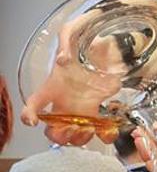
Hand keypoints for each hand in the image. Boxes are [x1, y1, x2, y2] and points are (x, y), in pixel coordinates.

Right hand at [21, 15, 122, 145]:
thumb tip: (63, 58)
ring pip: (75, 137)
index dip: (28, 114)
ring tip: (89, 129)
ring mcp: (83, 109)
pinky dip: (105, 136)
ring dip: (80, 139)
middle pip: (53, 130)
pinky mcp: (101, 111)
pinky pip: (101, 133)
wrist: (112, 48)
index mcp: (54, 86)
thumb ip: (66, 40)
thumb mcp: (73, 32)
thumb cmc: (88, 42)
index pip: (34, 103)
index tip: (32, 120)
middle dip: (59, 135)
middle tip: (71, 128)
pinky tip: (108, 129)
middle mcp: (65, 102)